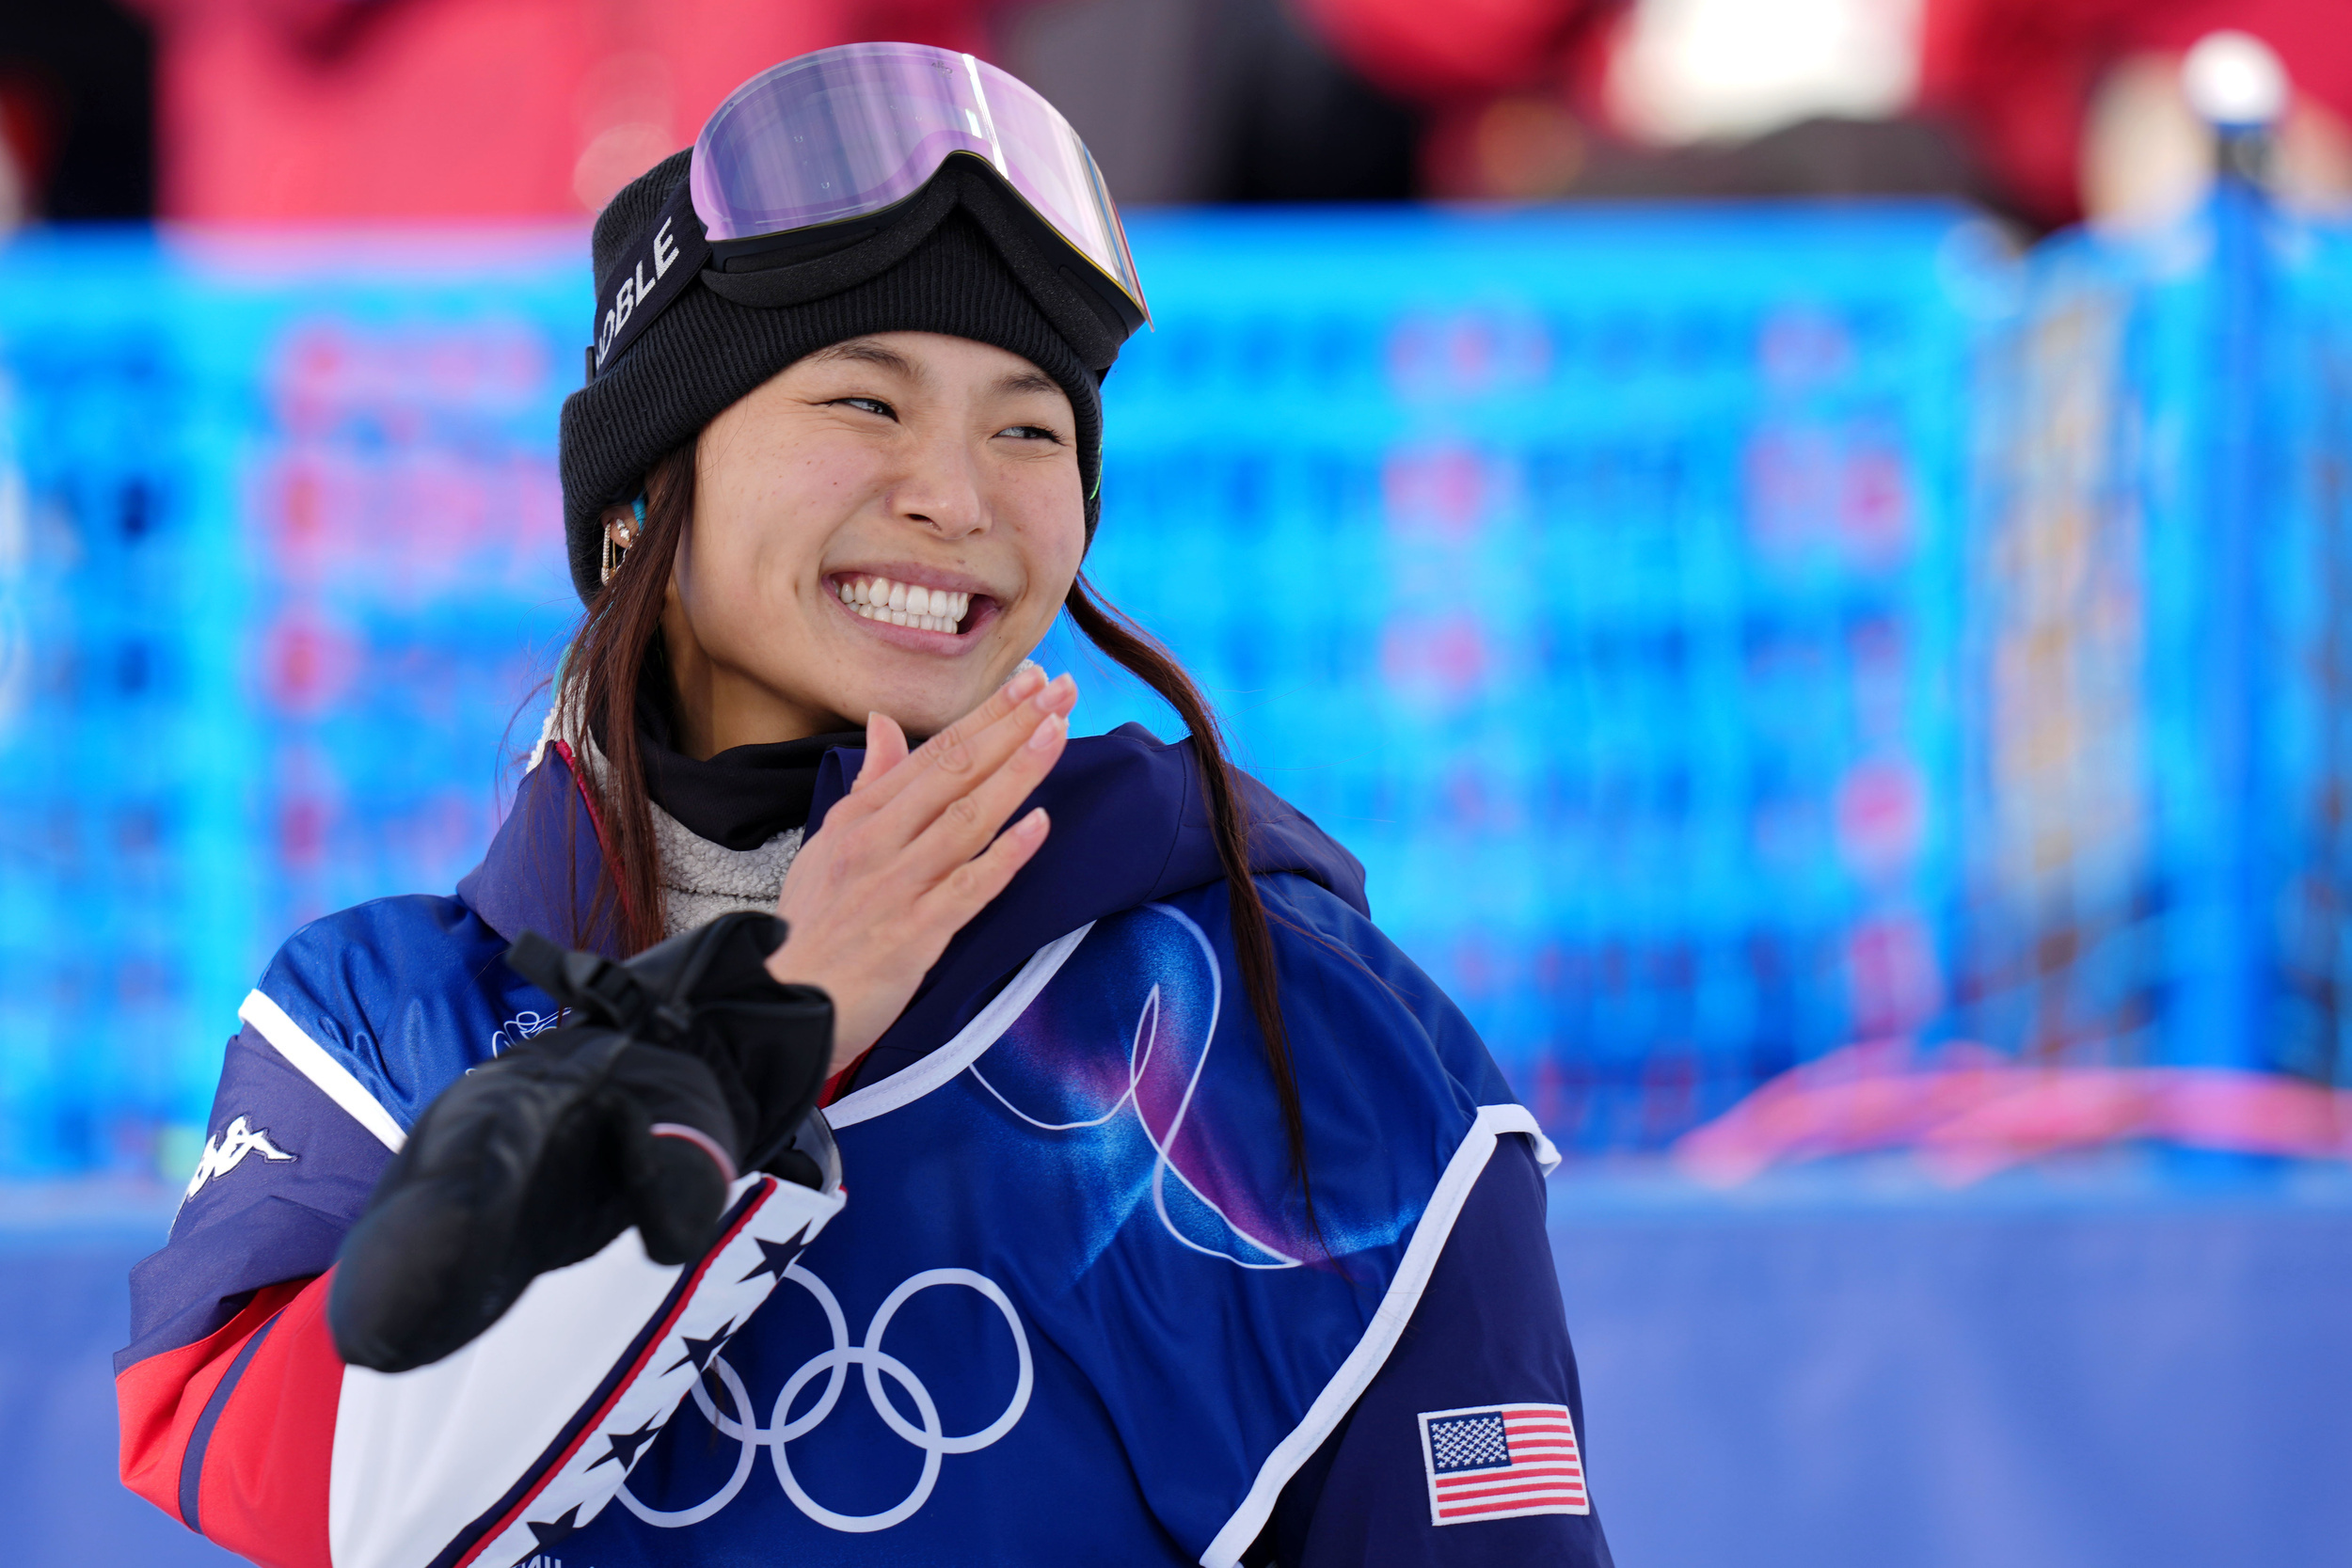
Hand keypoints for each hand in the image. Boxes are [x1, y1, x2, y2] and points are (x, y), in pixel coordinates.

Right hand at [766, 665, 1075, 1070]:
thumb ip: (868, 784)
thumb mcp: (827, 843)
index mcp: (860, 816)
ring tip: (1058, 733)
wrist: (781, 1002)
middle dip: (1012, 725)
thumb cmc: (811, 926)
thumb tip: (884, 723)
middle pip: (955, 771)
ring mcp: (897, 885)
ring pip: (966, 817)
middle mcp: (878, 841)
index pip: (933, 752)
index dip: (986, 713)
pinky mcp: (914, 933)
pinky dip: (1005, 855)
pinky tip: (1041, 824)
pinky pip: (968, 886)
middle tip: (1060, 689)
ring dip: (1016, 772)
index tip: (1029, 679)